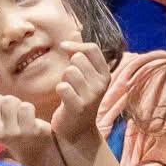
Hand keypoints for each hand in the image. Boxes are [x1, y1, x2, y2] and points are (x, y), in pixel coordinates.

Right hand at [0, 70, 61, 165]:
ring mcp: (12, 134)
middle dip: (3, 96)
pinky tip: (30, 119)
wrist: (35, 150)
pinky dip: (29, 108)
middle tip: (10, 106)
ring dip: (17, 102)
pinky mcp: (29, 132)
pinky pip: (25, 107)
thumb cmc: (12, 126)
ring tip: (20, 114)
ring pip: (9, 101)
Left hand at [49, 40, 112, 163]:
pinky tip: (63, 98)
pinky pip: (63, 86)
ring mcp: (91, 97)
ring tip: (68, 91)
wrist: (76, 132)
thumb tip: (74, 33)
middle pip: (77, 59)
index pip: (92, 49)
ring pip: (69, 71)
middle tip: (71, 82)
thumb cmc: (79, 99)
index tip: (63, 48)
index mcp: (105, 75)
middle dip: (68, 67)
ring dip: (64, 79)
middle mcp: (101, 85)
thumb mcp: (87, 77)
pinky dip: (60, 90)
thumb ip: (82, 56)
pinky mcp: (78, 107)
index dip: (76, 46)